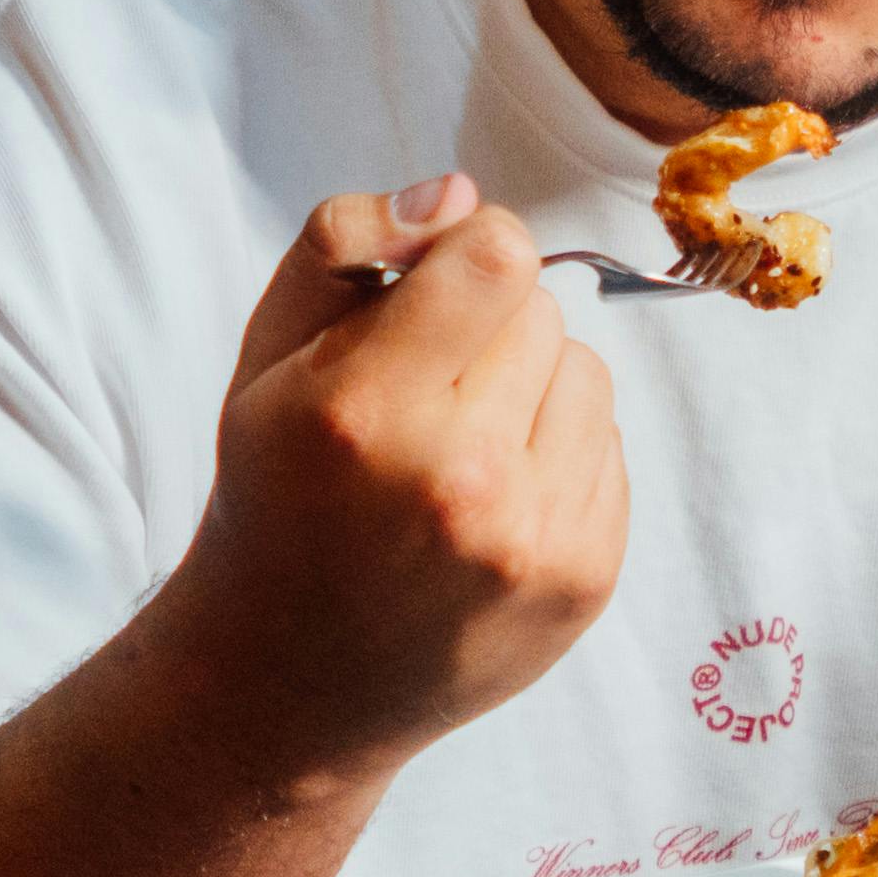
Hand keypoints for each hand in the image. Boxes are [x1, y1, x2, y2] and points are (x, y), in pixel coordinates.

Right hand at [157, 178, 629, 785]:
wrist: (291, 681)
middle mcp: (460, 482)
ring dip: (532, 388)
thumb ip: (346, 245)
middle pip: (543, 310)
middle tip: (425, 389)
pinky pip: (610, 449)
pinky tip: (490, 500)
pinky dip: (558, 455)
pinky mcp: (586, 581)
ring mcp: (533, 542)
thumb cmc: (277, 498)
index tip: (434, 285)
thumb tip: (456, 194)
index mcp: (366, 413)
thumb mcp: (267, 357)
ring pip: (588, 374)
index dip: (469, 248)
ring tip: (457, 447)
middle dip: (489, 325)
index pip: (497, 255)